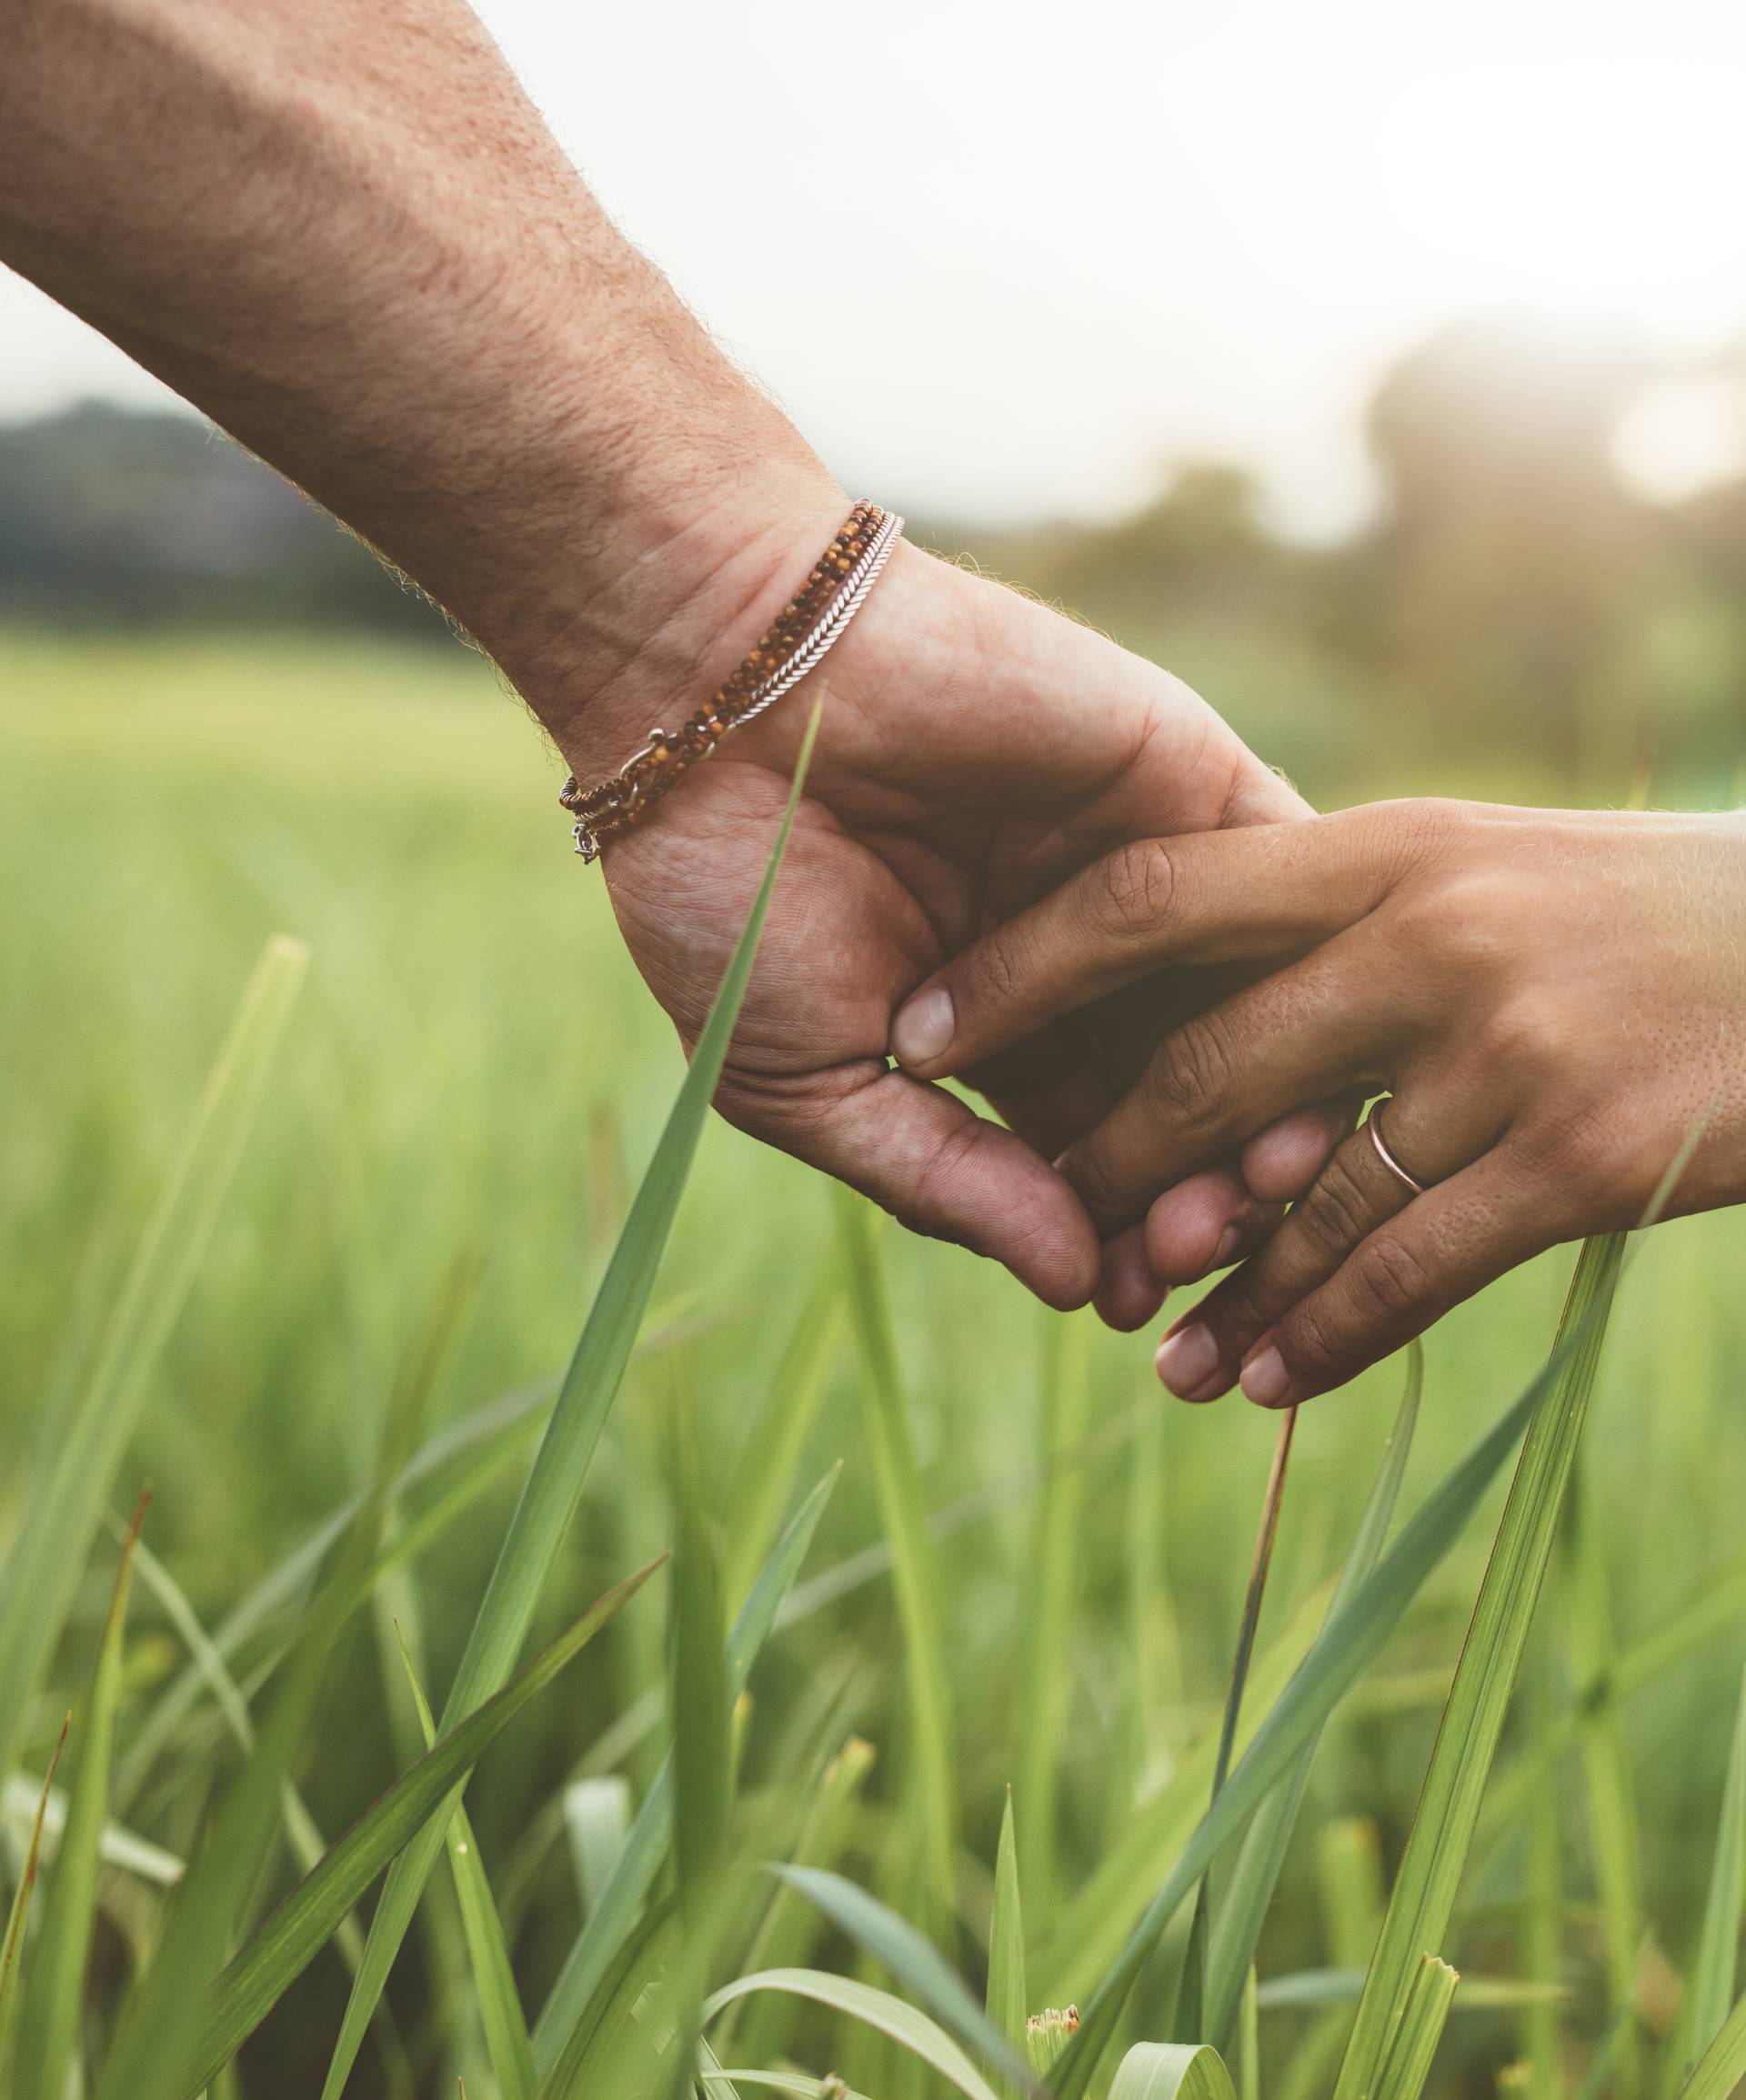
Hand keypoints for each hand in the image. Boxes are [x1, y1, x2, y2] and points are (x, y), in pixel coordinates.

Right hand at [584, 517, 1347, 1320]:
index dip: (1117, 1235)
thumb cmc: (731, 894)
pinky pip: (1283, 882)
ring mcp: (1144, 874)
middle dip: (1201, 1187)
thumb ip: (944, 1182)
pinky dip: (1305, 964)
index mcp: (995, 1040)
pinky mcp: (1187, 781)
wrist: (721, 689)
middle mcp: (1086, 968)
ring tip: (1266, 1179)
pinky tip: (1309, 1047)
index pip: (1093, 1160)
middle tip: (1204, 1249)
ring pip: (1253, 1008)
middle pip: (1189, 1101)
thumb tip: (1075, 1289)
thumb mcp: (811, 1079)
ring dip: (1272, 1097)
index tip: (1131, 1299)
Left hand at [887, 798, 1745, 1394]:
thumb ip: (1351, 919)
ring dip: (1211, 1290)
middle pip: (1201, 1066)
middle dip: (1104, 1166)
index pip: (1151, 898)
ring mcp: (1505, 1046)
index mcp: (1390, 846)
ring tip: (1154, 1356)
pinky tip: (1268, 1381)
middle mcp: (1429, 934)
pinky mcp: (1583, 1157)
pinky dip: (1320, 1336)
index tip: (926, 1033)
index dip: (1021, 973)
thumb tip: (1201, 1003)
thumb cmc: (1651, 912)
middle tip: (1053, 1235)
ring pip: (1297, 1197)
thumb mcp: (1493, 868)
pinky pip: (1405, 1270)